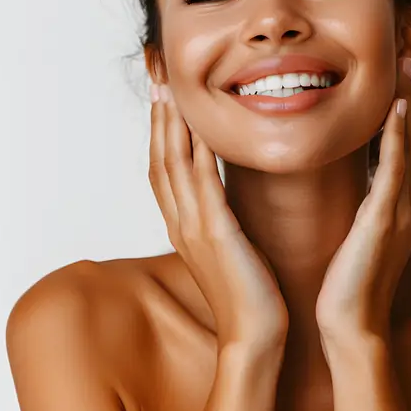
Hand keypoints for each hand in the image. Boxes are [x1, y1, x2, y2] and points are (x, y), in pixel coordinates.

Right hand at [148, 82, 288, 355]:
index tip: (162, 92)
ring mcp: (194, 229)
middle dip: (157, 114)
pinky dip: (196, 154)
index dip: (159, 128)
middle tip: (156, 74)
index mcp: (184, 225)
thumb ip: (221, 218)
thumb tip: (226, 195)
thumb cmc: (250, 294)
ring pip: (172, 166)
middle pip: (158, 158)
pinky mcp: (216, 236)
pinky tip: (198, 128)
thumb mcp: (230, 248)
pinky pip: (202, 186)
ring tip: (169, 88)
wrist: (255, 335)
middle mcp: (181, 223)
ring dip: (170, 124)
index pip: (162, 166)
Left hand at [315, 57, 410, 348]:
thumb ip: (367, 199)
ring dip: (409, 104)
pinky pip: (396, 169)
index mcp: (408, 204)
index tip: (395, 75)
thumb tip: (353, 168)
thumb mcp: (362, 230)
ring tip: (400, 69)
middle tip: (401, 59)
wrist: (348, 322)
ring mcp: (404, 211)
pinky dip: (398, 136)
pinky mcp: (385, 220)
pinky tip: (394, 109)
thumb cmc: (349, 279)